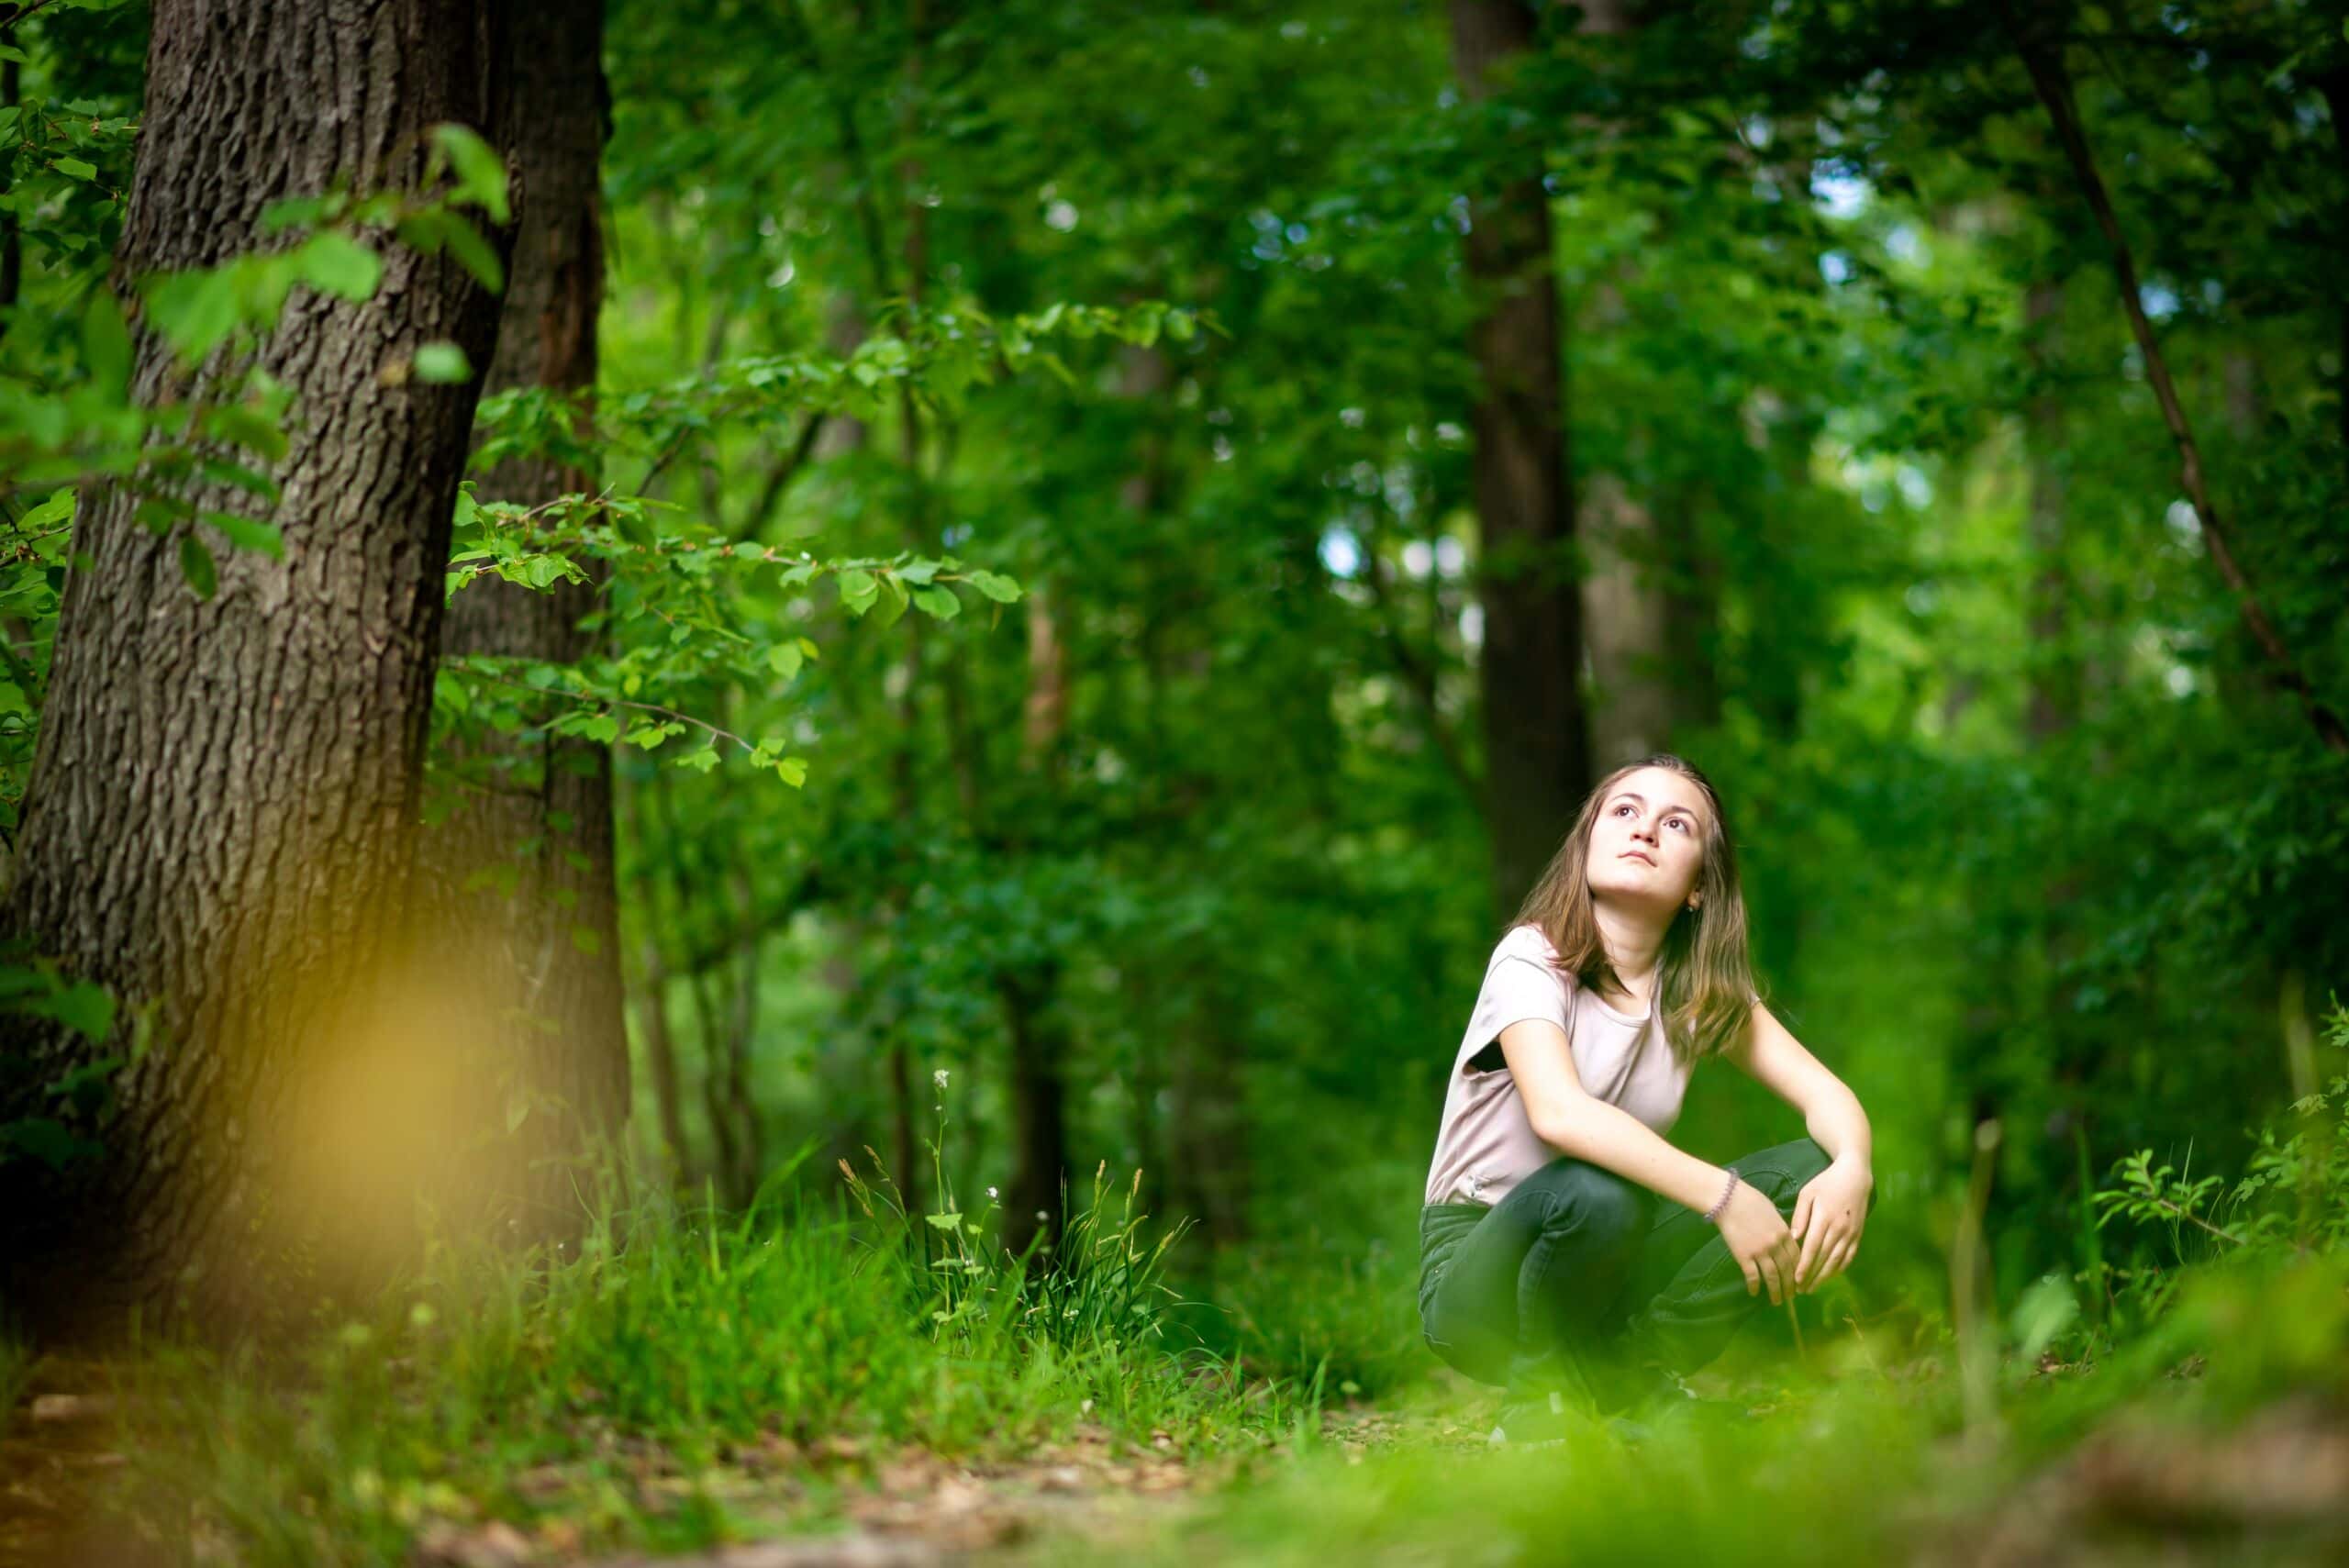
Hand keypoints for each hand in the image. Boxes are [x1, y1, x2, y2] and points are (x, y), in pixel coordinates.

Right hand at [1713, 1178, 1799, 1305]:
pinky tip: (1755, 1293)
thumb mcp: (1773, 1212)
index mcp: (1785, 1233)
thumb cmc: (1750, 1200)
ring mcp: (1760, 1252)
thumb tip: (1786, 1239)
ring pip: (1772, 1277)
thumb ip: (1781, 1228)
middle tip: (1791, 1297)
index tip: (1800, 1281)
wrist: (1729, 1200)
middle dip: (1790, 1286)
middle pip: (1787, 1270)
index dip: (1800, 1271)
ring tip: (1777, 1301)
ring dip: (1776, 1291)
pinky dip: (1755, 1286)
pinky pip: (1752, 1275)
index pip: (1797, 1258)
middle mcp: (1775, 1245)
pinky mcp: (1744, 1256)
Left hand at [1789, 1156, 1871, 1293]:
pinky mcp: (1858, 1235)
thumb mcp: (1807, 1193)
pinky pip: (1849, 1256)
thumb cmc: (1826, 1183)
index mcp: (1824, 1218)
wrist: (1855, 1176)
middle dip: (1812, 1276)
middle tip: (1800, 1290)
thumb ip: (1800, 1216)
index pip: (1813, 1247)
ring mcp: (1851, 1233)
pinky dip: (1840, 1268)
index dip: (1805, 1265)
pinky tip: (1830, 1276)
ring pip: (1837, 1260)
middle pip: (1824, 1258)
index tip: (1796, 1279)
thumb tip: (1794, 1238)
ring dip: (1825, 1276)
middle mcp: (1839, 1228)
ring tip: (1812, 1288)